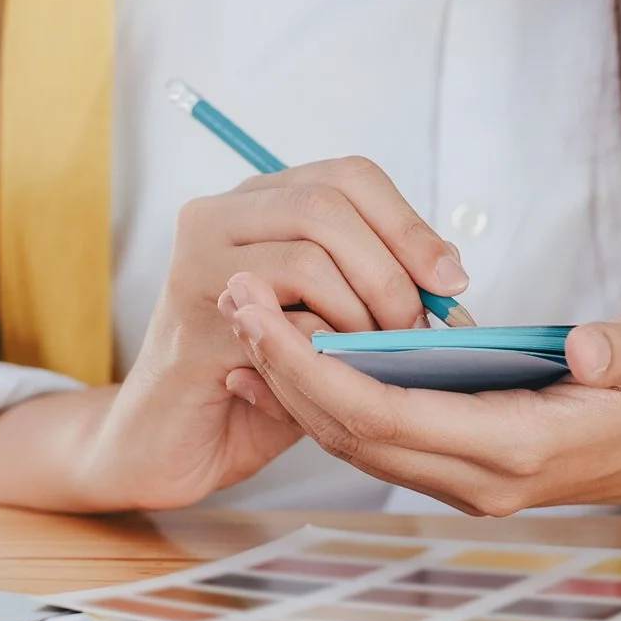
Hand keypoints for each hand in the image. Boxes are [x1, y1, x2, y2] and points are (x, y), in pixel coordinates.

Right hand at [0, 158, 467, 511]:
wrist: (171, 444)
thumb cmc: (257, 383)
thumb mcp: (326, 322)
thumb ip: (371, 285)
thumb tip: (447, 272)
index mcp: (258, 204)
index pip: (348, 176)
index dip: (408, 223)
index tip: (449, 279)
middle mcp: (219, 217)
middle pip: (329, 203)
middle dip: (392, 268)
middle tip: (415, 329)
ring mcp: (198, 264)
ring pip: (311, 253)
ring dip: (364, 312)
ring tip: (375, 357)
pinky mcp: (192, 321)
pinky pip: (283, 316)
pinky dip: (326, 347)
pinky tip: (331, 375)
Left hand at [222, 276, 620, 517]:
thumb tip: (582, 350)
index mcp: (520, 451)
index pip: (389, 418)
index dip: (317, 370)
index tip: (264, 314)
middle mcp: (482, 479)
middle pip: (352, 436)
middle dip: (283, 373)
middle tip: (231, 299)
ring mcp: (471, 481)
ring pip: (356, 444)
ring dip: (296, 389)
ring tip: (244, 321)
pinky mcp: (467, 465)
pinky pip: (378, 442)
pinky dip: (327, 405)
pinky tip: (289, 363)